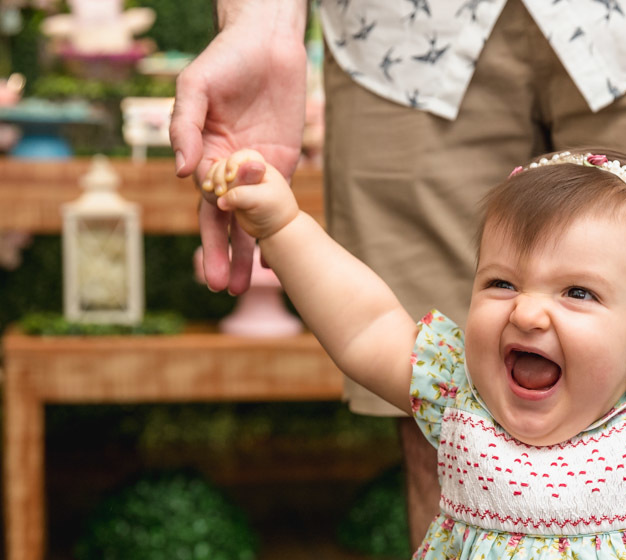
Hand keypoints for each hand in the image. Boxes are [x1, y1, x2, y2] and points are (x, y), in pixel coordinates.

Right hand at [169, 3, 306, 292]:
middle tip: (222, 288)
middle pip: (223, 218)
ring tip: (243, 288)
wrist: (269, 43)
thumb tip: (181, 173)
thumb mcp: (197, 87)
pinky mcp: (283, 165)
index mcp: (202, 151)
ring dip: (247, 254)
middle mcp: (227, 166)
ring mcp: (256, 170)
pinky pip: (278, 205)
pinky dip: (277, 233)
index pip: (205, 192)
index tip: (219, 232)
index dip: (212, 214)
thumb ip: (186, 127)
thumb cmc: (225, 59)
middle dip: (222, 252)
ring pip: (250, 219)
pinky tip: (277, 262)